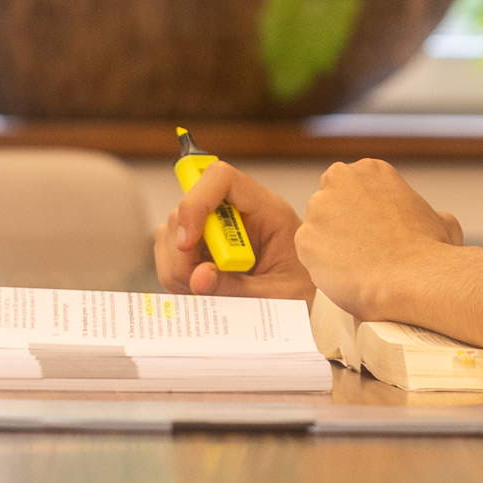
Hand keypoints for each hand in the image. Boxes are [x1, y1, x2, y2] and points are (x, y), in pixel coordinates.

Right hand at [154, 161, 314, 300]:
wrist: (312, 305)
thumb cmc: (304, 291)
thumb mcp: (279, 295)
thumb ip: (238, 288)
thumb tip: (197, 278)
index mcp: (266, 210)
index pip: (221, 178)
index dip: (196, 202)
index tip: (189, 243)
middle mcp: (237, 211)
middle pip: (186, 208)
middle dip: (184, 252)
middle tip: (201, 284)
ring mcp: (216, 228)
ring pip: (170, 231)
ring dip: (179, 267)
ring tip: (208, 291)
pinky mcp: (202, 247)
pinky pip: (170, 253)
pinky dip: (177, 276)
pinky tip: (203, 290)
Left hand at [295, 158, 463, 320]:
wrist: (417, 279)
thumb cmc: (432, 252)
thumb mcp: (440, 219)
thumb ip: (426, 213)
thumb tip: (437, 219)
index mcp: (371, 170)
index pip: (350, 188)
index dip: (358, 214)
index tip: (371, 233)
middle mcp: (341, 179)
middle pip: (327, 204)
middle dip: (339, 225)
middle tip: (360, 250)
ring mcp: (319, 208)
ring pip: (315, 230)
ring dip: (328, 246)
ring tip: (355, 268)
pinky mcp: (305, 238)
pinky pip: (308, 255)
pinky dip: (322, 267)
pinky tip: (345, 276)